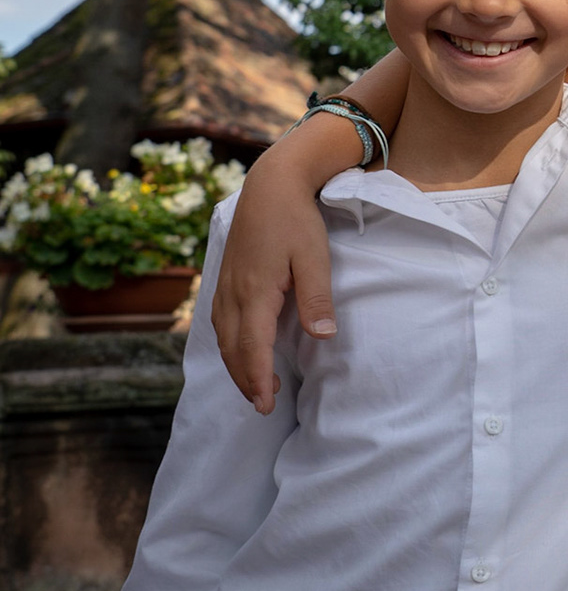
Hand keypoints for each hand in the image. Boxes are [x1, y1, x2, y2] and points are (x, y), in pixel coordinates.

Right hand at [209, 164, 336, 414]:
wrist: (271, 184)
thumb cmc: (297, 219)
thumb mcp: (315, 257)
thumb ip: (317, 299)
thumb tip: (323, 337)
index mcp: (255, 292)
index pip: (253, 348)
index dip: (258, 379)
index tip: (265, 405)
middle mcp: (233, 293)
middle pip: (233, 349)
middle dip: (246, 380)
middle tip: (263, 406)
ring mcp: (225, 285)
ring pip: (223, 337)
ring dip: (237, 365)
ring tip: (257, 386)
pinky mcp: (226, 278)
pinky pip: (221, 322)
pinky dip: (230, 345)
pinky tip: (242, 351)